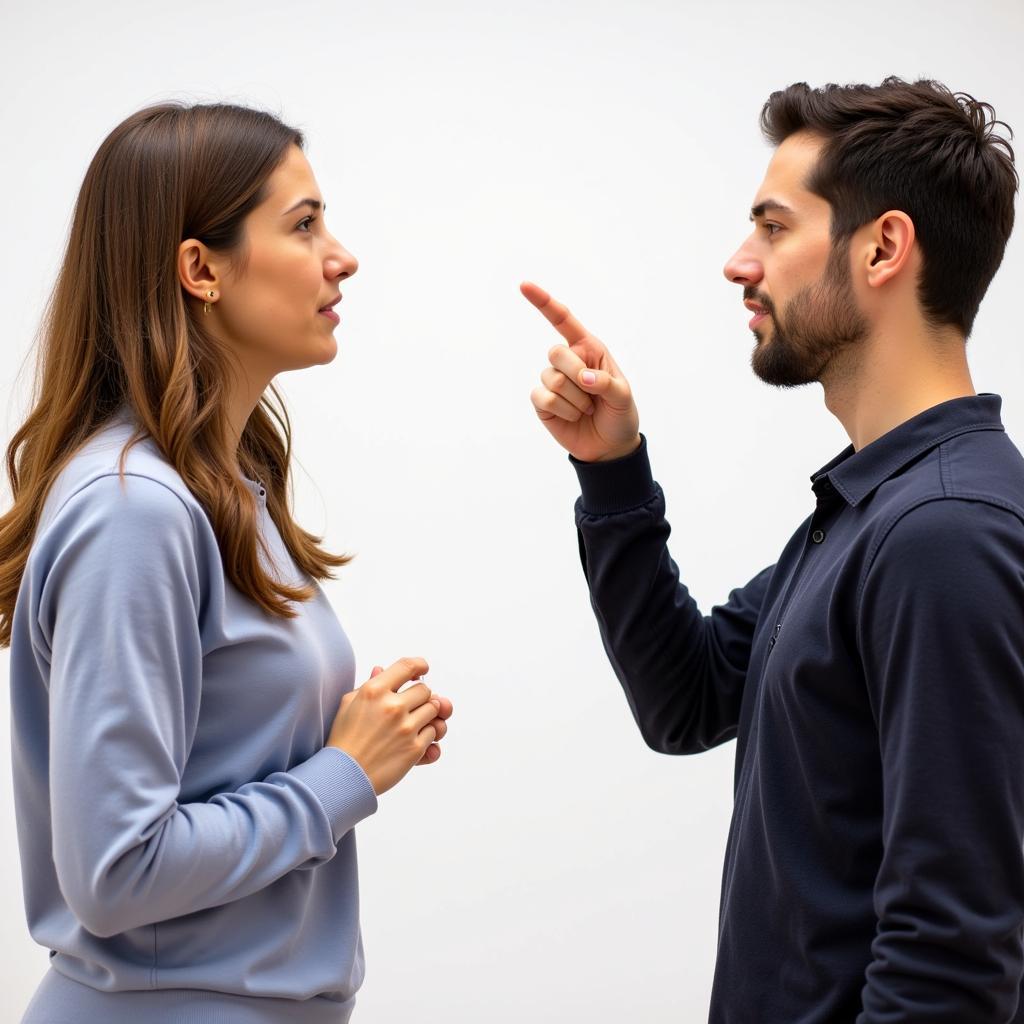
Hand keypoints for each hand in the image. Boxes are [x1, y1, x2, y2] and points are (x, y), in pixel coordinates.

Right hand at [327, 658, 446, 795]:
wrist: (343, 776)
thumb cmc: (343, 739)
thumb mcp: (348, 705)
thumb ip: (368, 685)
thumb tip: (380, 668)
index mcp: (375, 691)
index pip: (407, 666)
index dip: (419, 665)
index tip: (423, 669)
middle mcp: (392, 706)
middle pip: (425, 690)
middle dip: (420, 696)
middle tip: (411, 704)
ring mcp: (406, 728)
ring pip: (434, 709)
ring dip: (427, 714)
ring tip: (413, 721)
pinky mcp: (415, 749)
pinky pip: (434, 732)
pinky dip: (427, 734)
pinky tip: (412, 738)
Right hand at [522, 281, 640, 462]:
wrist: (610, 446)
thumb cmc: (619, 415)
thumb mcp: (623, 397)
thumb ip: (606, 383)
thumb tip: (582, 379)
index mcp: (588, 348)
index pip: (562, 320)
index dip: (543, 302)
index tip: (523, 285)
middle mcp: (568, 361)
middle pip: (555, 352)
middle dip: (576, 375)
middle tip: (592, 394)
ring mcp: (552, 381)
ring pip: (551, 379)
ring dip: (575, 400)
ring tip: (587, 409)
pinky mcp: (542, 402)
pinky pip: (543, 397)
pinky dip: (562, 409)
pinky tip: (573, 416)